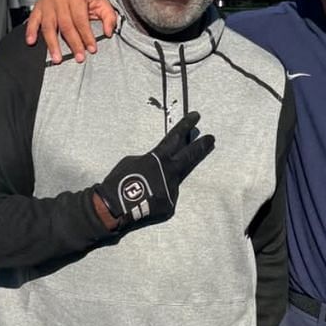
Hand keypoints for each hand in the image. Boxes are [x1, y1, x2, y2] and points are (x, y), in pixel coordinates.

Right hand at [23, 0, 118, 63]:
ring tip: (57, 59)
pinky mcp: (38, 6)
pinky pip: (32, 20)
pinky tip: (31, 41)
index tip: (92, 49)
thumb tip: (108, 32)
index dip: (87, 36)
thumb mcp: (101, 1)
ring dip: (52, 44)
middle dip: (73, 44)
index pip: (81, 20)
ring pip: (49, 26)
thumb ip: (109, 16)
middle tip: (79, 58)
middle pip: (66, 26)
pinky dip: (31, 31)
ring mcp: (47, 2)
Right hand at [93, 112, 214, 232]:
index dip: (186, 125)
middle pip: (190, 156)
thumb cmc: (118, 182)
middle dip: (201, 145)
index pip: (176, 137)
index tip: (196, 116)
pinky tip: (148, 199)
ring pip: (176, 179)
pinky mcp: (170, 205)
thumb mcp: (131, 162)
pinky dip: (159, 196)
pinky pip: (167, 197)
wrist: (114, 209)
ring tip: (160, 180)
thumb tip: (159, 164)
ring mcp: (172, 189)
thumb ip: (150, 160)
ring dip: (171, 178)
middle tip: (211, 138)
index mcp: (158, 158)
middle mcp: (170, 173)